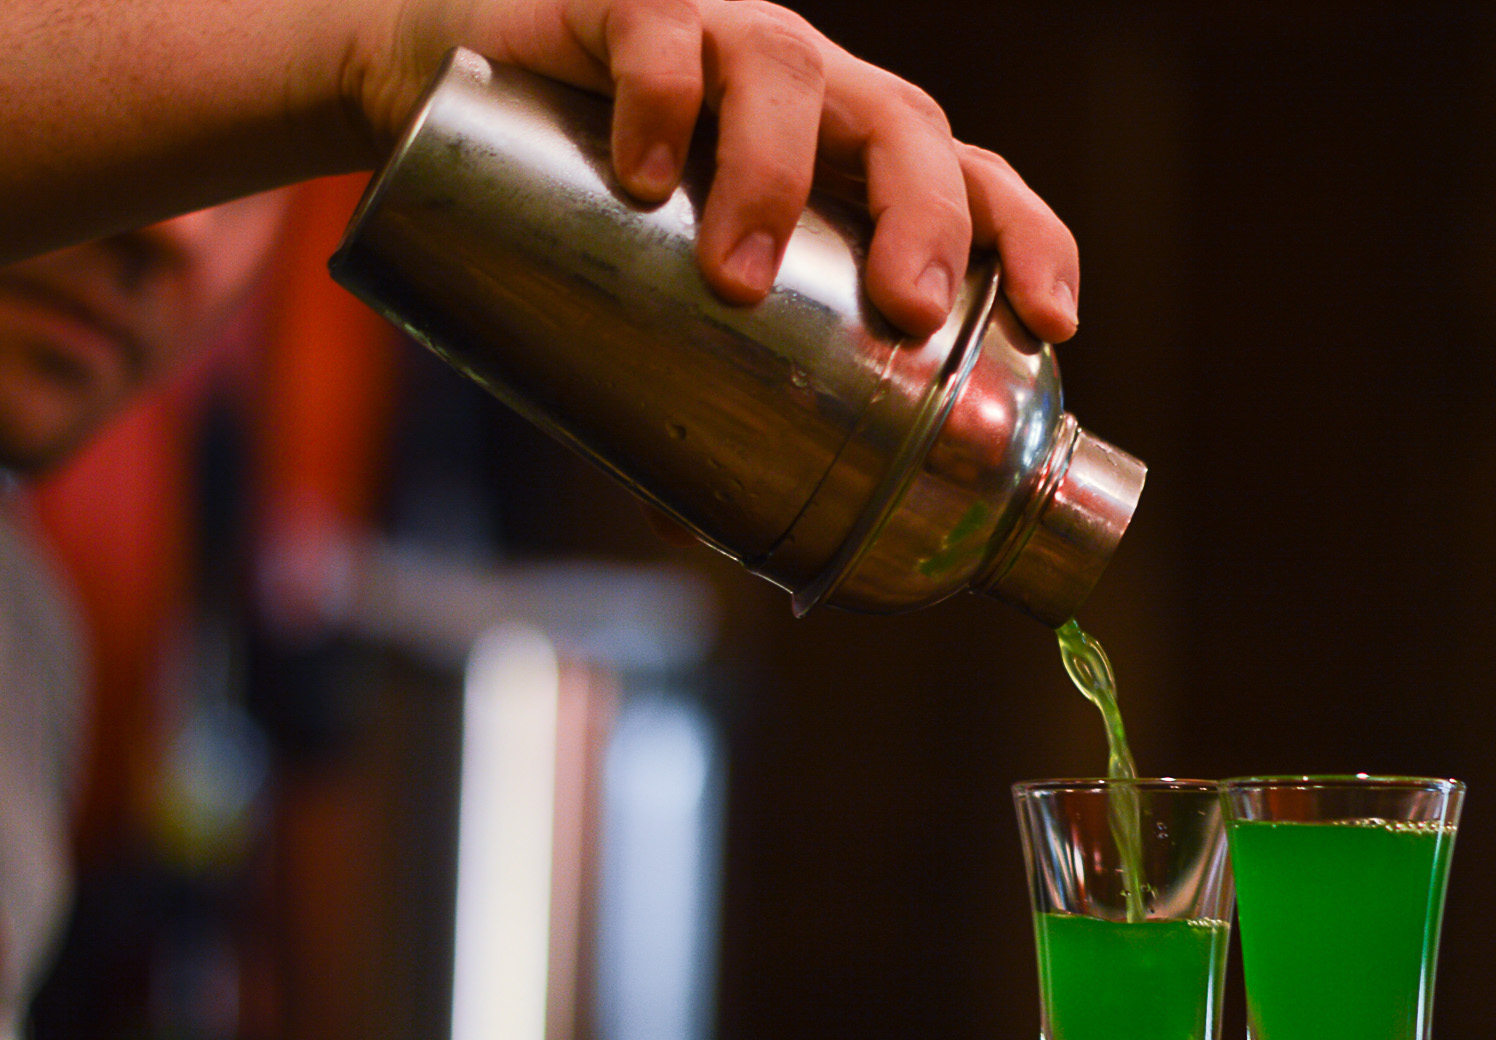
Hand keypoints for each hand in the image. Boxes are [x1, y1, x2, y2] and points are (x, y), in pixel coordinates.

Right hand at [356, 0, 1078, 340]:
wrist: (443, 83)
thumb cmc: (594, 200)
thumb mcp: (664, 302)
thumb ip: (687, 397)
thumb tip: (698, 532)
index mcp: (851, 161)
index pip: (974, 182)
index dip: (1027, 240)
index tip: (1053, 322)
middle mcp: (809, 94)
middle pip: (905, 126)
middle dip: (923, 216)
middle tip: (906, 310)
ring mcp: (720, 38)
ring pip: (785, 70)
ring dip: (773, 176)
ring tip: (737, 281)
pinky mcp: (620, 7)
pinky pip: (658, 32)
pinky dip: (661, 97)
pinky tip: (645, 174)